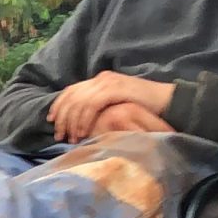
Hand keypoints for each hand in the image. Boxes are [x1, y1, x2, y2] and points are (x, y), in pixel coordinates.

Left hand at [47, 72, 175, 143]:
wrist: (166, 100)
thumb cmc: (143, 107)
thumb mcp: (117, 105)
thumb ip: (101, 108)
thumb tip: (83, 122)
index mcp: (100, 80)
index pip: (71, 90)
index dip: (58, 105)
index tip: (51, 121)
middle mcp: (101, 78)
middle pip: (71, 96)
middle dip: (62, 117)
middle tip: (59, 136)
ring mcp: (108, 82)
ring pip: (79, 102)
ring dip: (72, 122)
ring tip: (72, 138)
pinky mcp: (115, 89)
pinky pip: (92, 105)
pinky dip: (84, 119)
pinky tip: (83, 132)